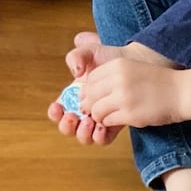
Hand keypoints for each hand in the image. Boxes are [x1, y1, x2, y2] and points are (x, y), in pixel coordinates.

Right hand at [46, 30, 125, 144]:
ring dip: (83, 132)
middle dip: (67, 125)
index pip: (58, 110)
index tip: (58, 107)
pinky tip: (102, 126)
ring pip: (84, 136)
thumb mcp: (91, 51)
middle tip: (74, 116)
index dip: (54, 112)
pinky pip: (102, 139)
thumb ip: (77, 56)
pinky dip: (99, 136)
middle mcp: (84, 110)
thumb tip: (75, 72)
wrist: (135, 63)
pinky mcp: (112, 125)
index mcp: (73, 95)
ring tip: (90, 121)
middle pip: (68, 127)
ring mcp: (98, 119)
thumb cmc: (110, 57)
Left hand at [78, 58, 189, 129]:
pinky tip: (119, 119)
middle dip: (90, 104)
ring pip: (96, 110)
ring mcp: (123, 97)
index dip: (89, 90)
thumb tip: (87, 91)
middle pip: (90, 95)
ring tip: (107, 116)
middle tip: (96, 110)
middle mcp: (118, 79)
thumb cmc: (158, 82)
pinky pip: (108, 121)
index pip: (90, 79)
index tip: (93, 97)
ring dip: (99, 116)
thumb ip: (111, 76)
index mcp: (118, 65)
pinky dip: (109, 123)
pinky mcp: (130, 114)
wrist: (181, 92)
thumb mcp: (132, 68)